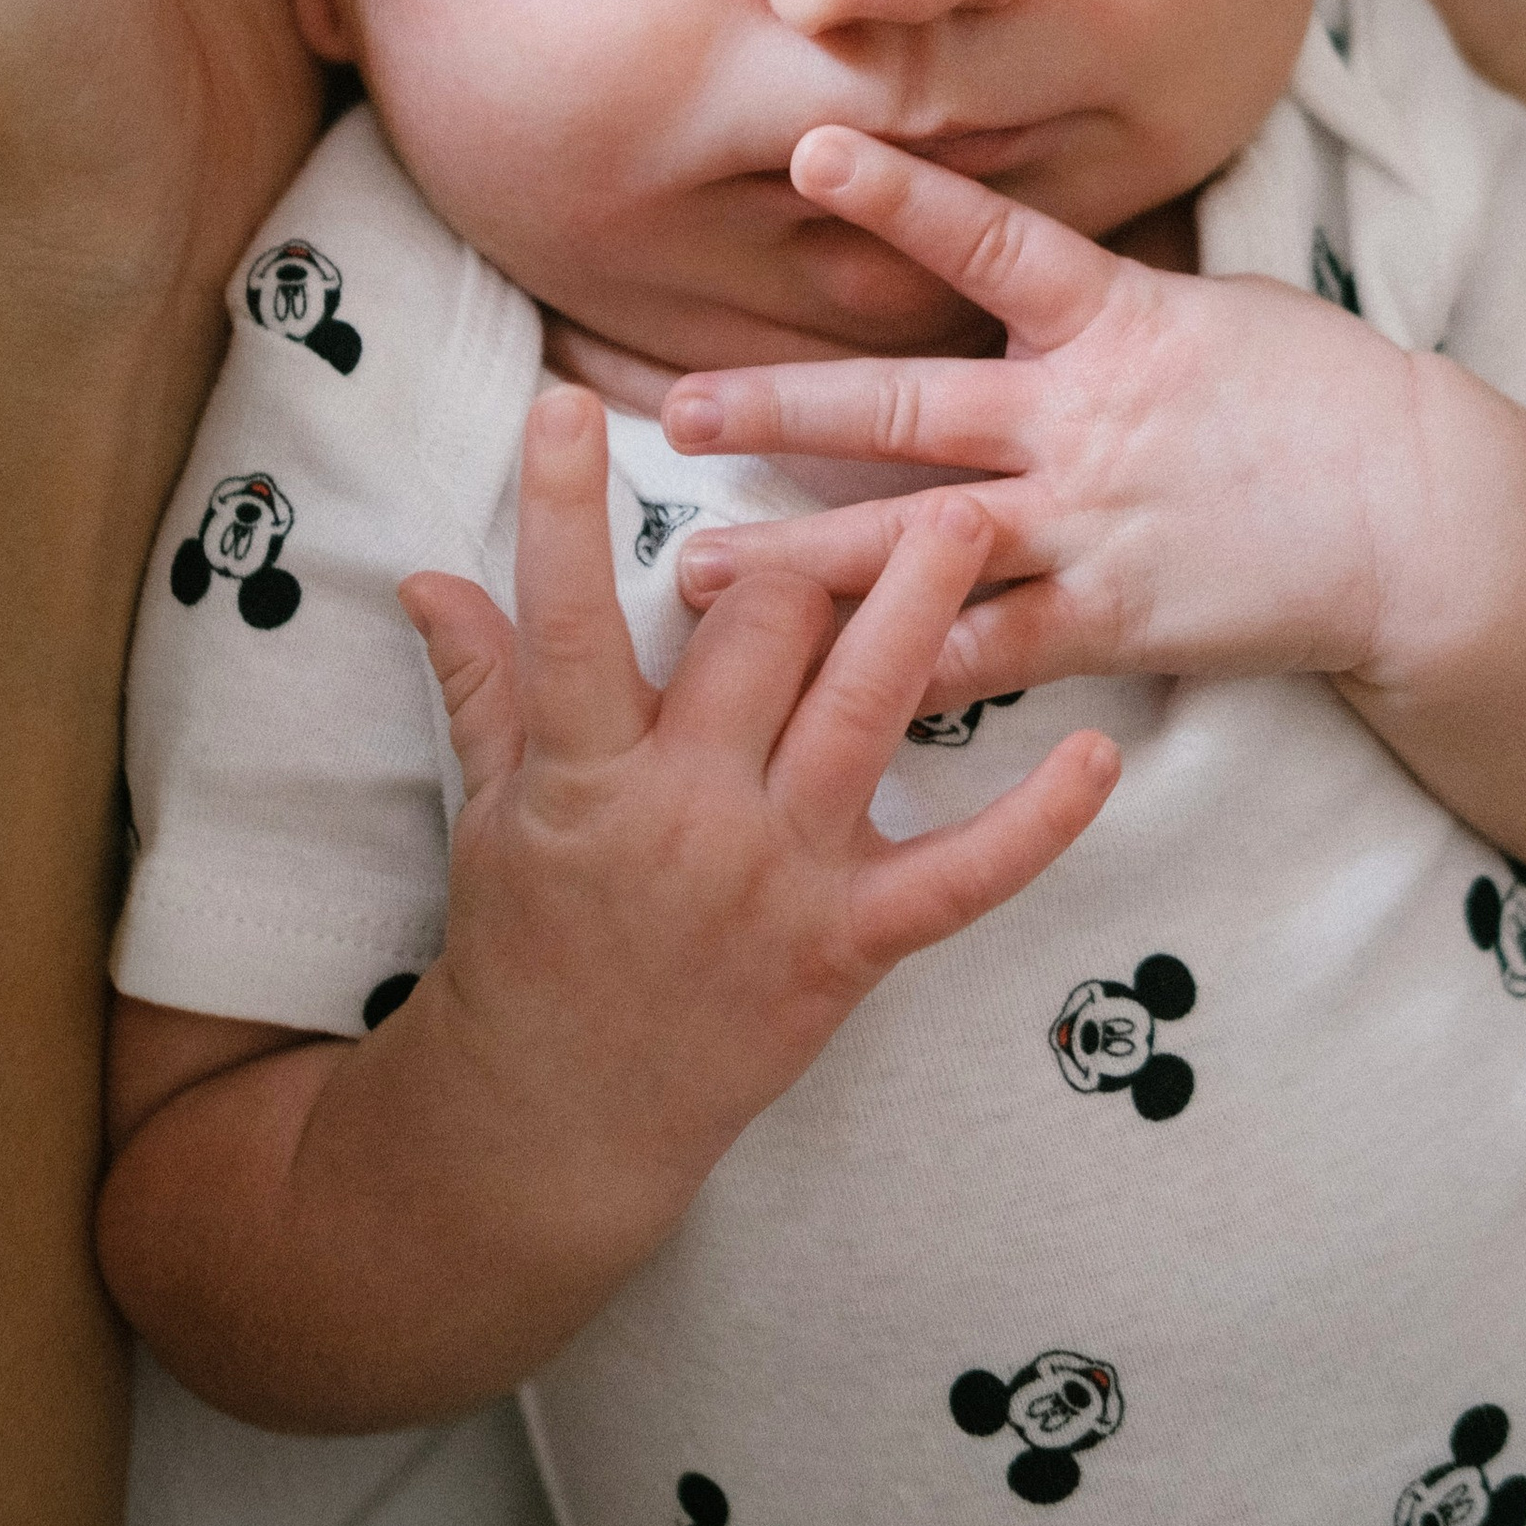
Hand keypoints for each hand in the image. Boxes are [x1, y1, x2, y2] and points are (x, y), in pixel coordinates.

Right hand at [404, 388, 1116, 1199]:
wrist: (560, 1121)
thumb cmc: (524, 947)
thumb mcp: (488, 815)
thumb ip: (481, 686)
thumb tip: (427, 576)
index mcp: (585, 775)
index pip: (567, 620)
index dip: (561, 512)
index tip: (566, 405)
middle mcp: (689, 813)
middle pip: (759, 640)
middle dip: (800, 559)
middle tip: (859, 485)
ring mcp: (779, 877)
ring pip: (863, 713)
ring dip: (920, 609)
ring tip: (976, 513)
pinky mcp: (850, 945)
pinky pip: (963, 877)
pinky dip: (1038, 823)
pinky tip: (1097, 756)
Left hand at [657, 124, 1418, 703]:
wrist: (1422, 518)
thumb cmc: (1325, 398)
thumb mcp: (1218, 309)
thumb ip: (1105, 304)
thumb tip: (1025, 271)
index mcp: (1114, 321)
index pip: (988, 241)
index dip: (897, 195)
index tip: (806, 148)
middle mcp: (1082, 421)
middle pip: (904, 410)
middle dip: (782, 408)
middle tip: (676, 410)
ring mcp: (1090, 526)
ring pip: (915, 543)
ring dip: (799, 557)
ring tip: (694, 566)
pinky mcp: (1112, 622)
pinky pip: (986, 653)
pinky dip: (904, 668)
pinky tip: (820, 686)